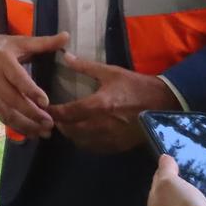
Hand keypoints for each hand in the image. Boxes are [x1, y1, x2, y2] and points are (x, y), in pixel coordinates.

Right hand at [0, 31, 68, 136]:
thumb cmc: (7, 47)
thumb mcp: (24, 41)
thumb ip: (45, 42)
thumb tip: (67, 36)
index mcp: (3, 60)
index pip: (17, 78)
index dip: (31, 91)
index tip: (46, 103)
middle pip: (12, 100)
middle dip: (31, 114)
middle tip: (50, 123)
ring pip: (6, 112)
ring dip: (25, 125)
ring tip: (44, 132)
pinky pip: (2, 117)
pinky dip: (17, 127)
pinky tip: (32, 133)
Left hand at [47, 54, 177, 152]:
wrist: (162, 104)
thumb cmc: (136, 85)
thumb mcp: (111, 72)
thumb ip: (87, 67)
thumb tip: (67, 57)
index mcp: (99, 105)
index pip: (68, 113)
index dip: (52, 112)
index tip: (42, 109)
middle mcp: (101, 124)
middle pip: (70, 130)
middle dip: (59, 124)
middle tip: (52, 117)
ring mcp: (109, 138)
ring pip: (80, 141)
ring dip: (70, 134)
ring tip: (66, 125)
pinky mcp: (116, 146)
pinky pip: (93, 147)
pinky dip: (84, 141)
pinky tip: (83, 133)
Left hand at [147, 155, 205, 205]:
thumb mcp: (169, 184)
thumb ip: (166, 170)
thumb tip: (163, 158)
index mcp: (158, 204)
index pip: (159, 181)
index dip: (168, 167)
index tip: (181, 152)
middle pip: (182, 190)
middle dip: (192, 177)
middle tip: (204, 158)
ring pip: (204, 201)